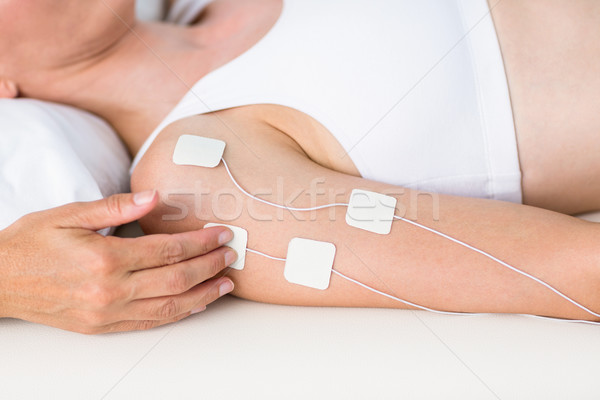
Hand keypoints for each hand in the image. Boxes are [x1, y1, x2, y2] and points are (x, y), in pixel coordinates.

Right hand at [0, 190, 236, 333]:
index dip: (201, 242)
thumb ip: (115, 207)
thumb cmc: (31, 244)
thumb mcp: (69, 214)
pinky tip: (195, 305)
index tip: (221, 234)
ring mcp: (107, 312)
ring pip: (169, 307)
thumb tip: (154, 197)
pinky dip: (178, 314)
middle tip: (231, 256)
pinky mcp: (102, 327)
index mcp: (105, 258)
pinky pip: (149, 323)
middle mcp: (111, 290)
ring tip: (225, 284)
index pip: (169, 250)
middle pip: (176, 279)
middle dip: (210, 266)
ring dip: (203, 295)